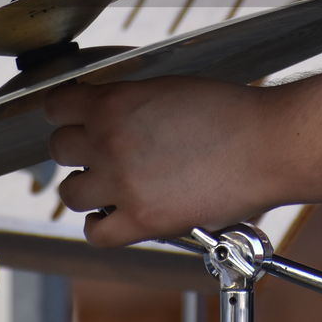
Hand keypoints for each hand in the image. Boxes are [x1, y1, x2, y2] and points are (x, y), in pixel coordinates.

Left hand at [43, 77, 282, 246]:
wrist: (266, 144)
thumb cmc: (229, 112)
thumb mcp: (166, 88)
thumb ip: (127, 101)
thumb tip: (106, 113)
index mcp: (114, 102)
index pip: (55, 106)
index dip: (64, 112)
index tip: (71, 118)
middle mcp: (109, 141)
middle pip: (59, 149)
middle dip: (77, 150)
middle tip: (98, 153)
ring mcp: (122, 183)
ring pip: (70, 193)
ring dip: (85, 188)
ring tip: (107, 185)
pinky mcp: (142, 220)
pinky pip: (96, 232)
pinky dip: (99, 226)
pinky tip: (111, 216)